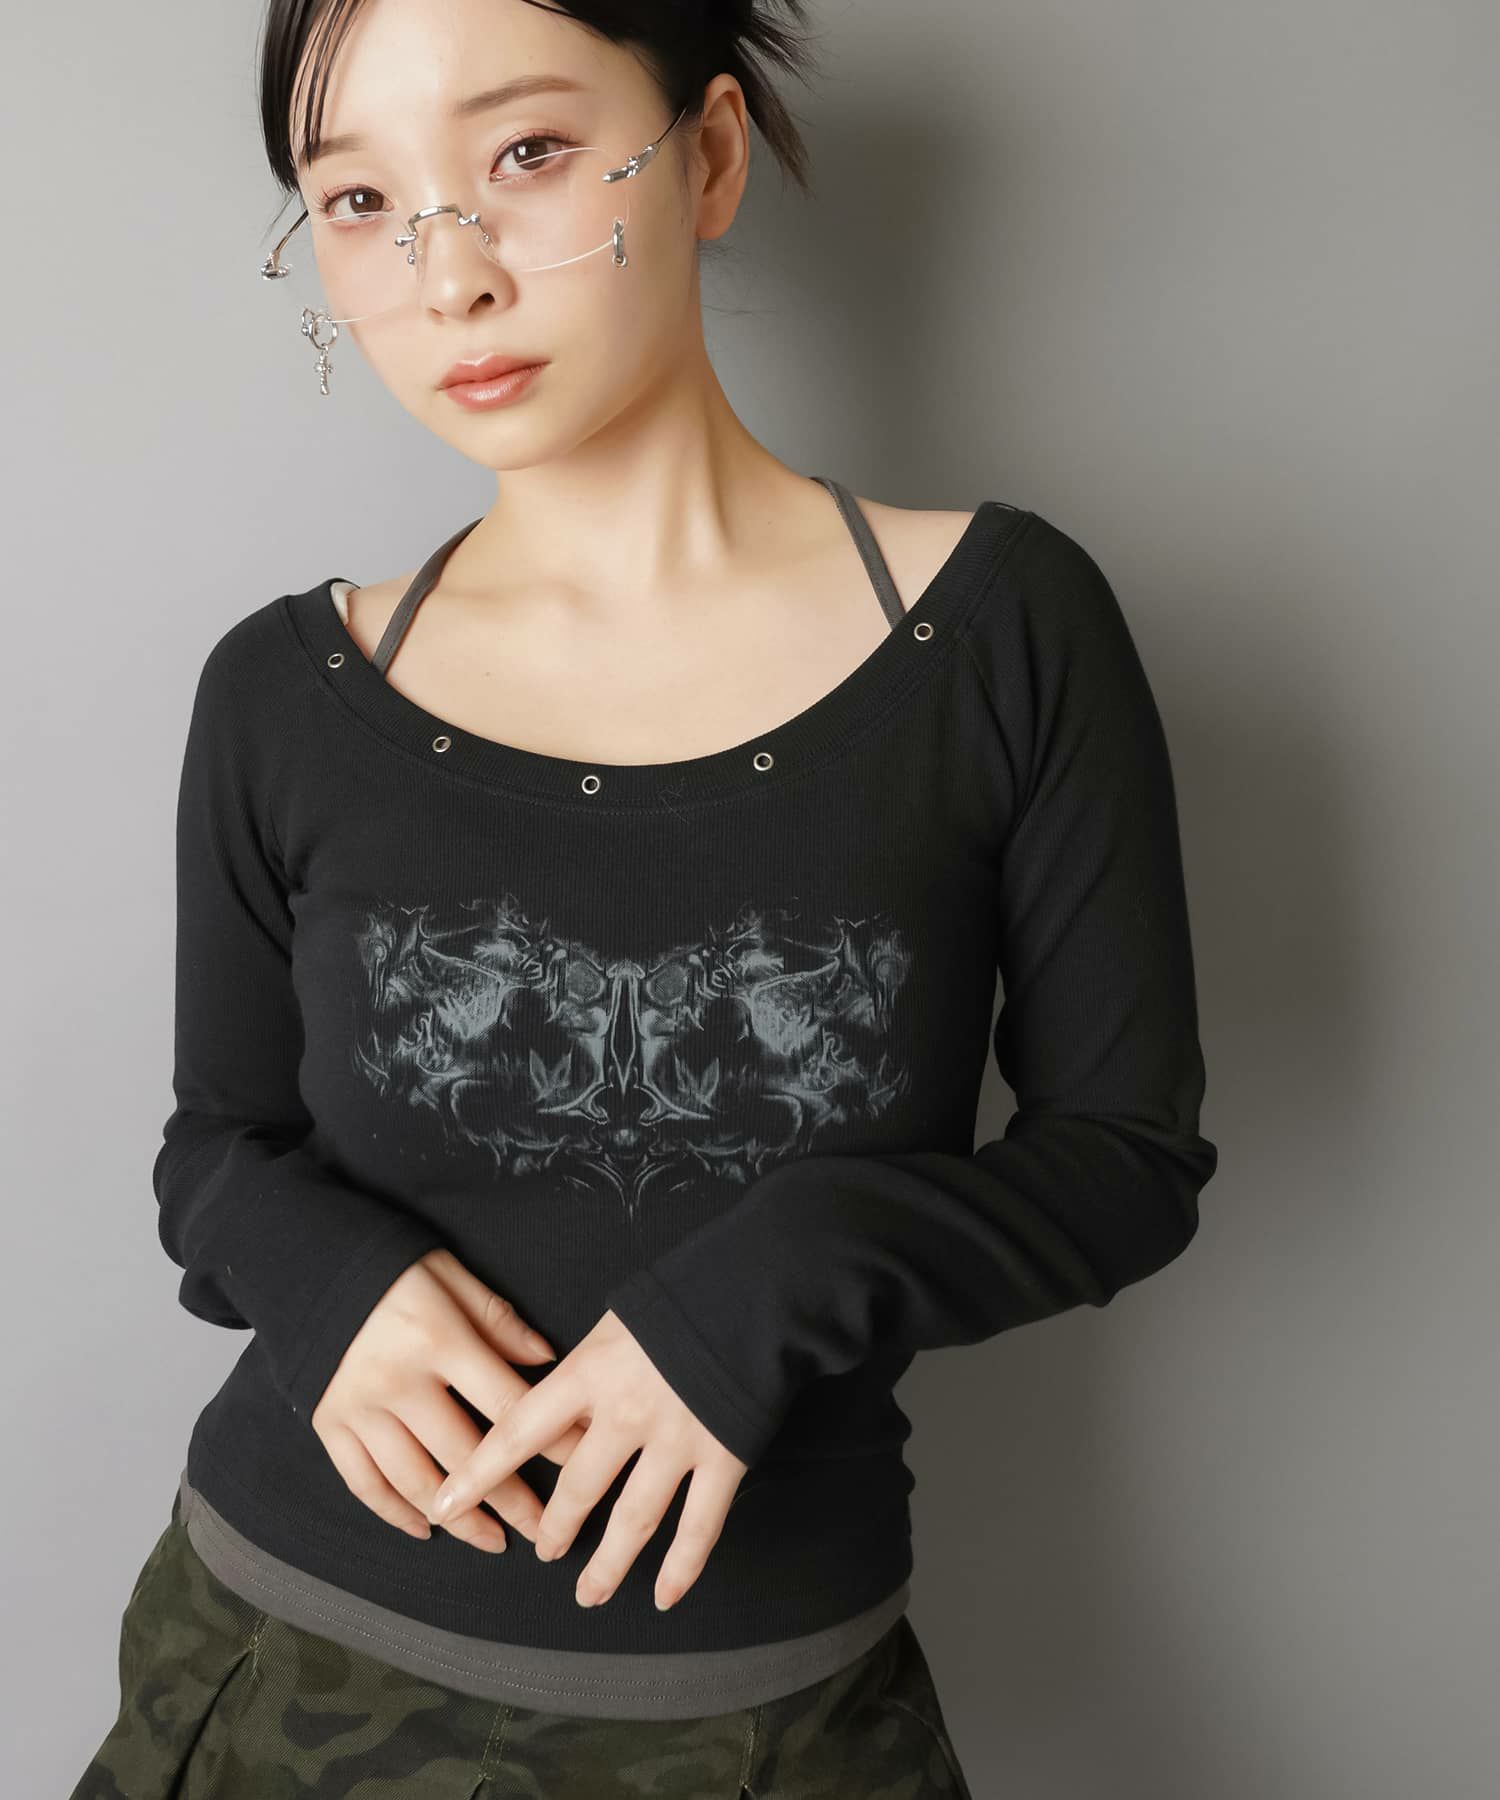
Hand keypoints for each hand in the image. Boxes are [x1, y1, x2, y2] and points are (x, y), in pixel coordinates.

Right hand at [310, 1248, 585, 1553]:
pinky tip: (425, 1527)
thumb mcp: (451, 1276)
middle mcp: (398, 1382)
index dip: (549, 1438)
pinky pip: (363, 1483)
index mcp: (438, 1340)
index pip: (506, 1404)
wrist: (308, 1263)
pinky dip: (394, 1513)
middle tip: (544, 1529)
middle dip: (511, 1499)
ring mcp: (359, 1409)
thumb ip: (498, 1320)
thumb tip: (547, 1359)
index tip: (582, 1463)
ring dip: (458, 1519)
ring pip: (415, 1481)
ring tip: (493, 1540)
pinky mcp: (328, 1424)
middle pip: (465, 1456)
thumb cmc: (392, 1269)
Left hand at [427, 1308, 749, 1611]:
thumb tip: (561, 1405)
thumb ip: (587, 1367)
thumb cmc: (682, 1293)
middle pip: (576, 1487)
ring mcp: (676, 1440)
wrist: (756, 1286)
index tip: (445, 1503)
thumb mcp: (616, 1319)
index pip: (518, 1430)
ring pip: (633, 1519)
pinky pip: (699, 1526)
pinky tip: (664, 1595)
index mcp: (590, 1373)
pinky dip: (682, 1567)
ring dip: (608, 1563)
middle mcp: (625, 1414)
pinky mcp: (724, 1456)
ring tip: (588, 1592)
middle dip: (555, 1525)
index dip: (478, 1471)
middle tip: (544, 1549)